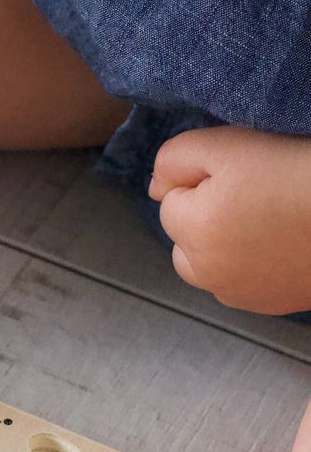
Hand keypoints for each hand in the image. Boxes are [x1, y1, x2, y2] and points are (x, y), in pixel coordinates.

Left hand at [150, 126, 310, 315]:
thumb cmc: (300, 170)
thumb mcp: (230, 145)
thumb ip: (175, 159)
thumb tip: (155, 188)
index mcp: (193, 232)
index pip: (171, 202)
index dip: (204, 181)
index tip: (246, 175)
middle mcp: (209, 274)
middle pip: (184, 240)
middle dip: (205, 219)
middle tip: (258, 196)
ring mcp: (242, 296)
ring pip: (211, 266)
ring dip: (226, 246)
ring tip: (272, 220)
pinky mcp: (273, 306)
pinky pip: (245, 283)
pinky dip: (255, 265)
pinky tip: (285, 243)